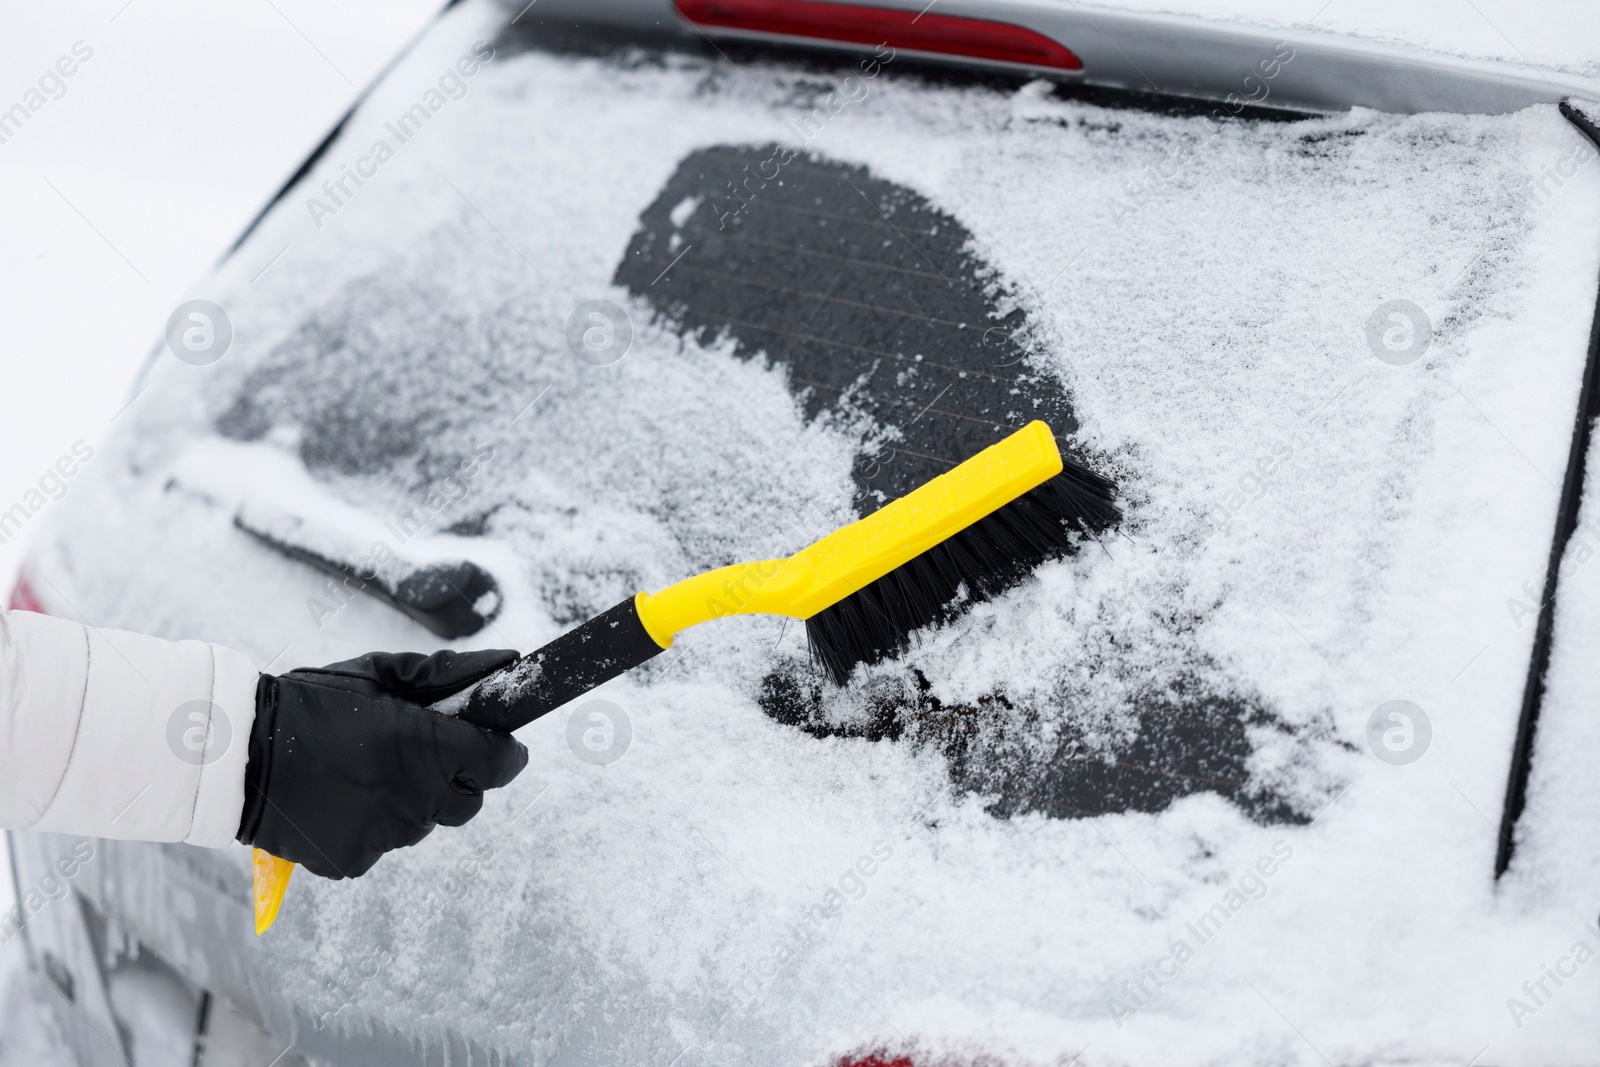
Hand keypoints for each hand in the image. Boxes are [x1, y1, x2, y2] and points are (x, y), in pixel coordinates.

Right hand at [236, 649, 526, 878]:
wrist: (238, 752)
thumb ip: (447, 673)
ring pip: (422, 823)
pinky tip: (340, 797)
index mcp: (424, 747)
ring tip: (365, 772)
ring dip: (410, 801)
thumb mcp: (380, 673)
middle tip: (421, 755)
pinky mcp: (353, 860)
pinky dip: (370, 824)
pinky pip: (380, 844)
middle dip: (456, 778)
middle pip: (466, 800)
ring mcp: (383, 834)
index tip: (498, 745)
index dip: (503, 753)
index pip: (498, 764)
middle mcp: (412, 796)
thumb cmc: (313, 702)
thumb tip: (506, 663)